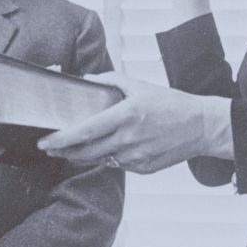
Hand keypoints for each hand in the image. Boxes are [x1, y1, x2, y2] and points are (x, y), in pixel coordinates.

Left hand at [37, 72, 215, 173]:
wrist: (201, 127)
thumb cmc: (171, 103)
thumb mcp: (140, 85)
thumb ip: (111, 80)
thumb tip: (88, 78)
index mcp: (126, 115)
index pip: (85, 130)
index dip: (61, 138)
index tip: (45, 141)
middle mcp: (129, 139)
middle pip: (86, 151)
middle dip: (63, 151)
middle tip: (49, 148)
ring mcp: (136, 157)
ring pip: (99, 160)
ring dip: (81, 156)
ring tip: (69, 150)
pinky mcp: (143, 168)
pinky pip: (117, 164)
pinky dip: (107, 157)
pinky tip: (103, 150)